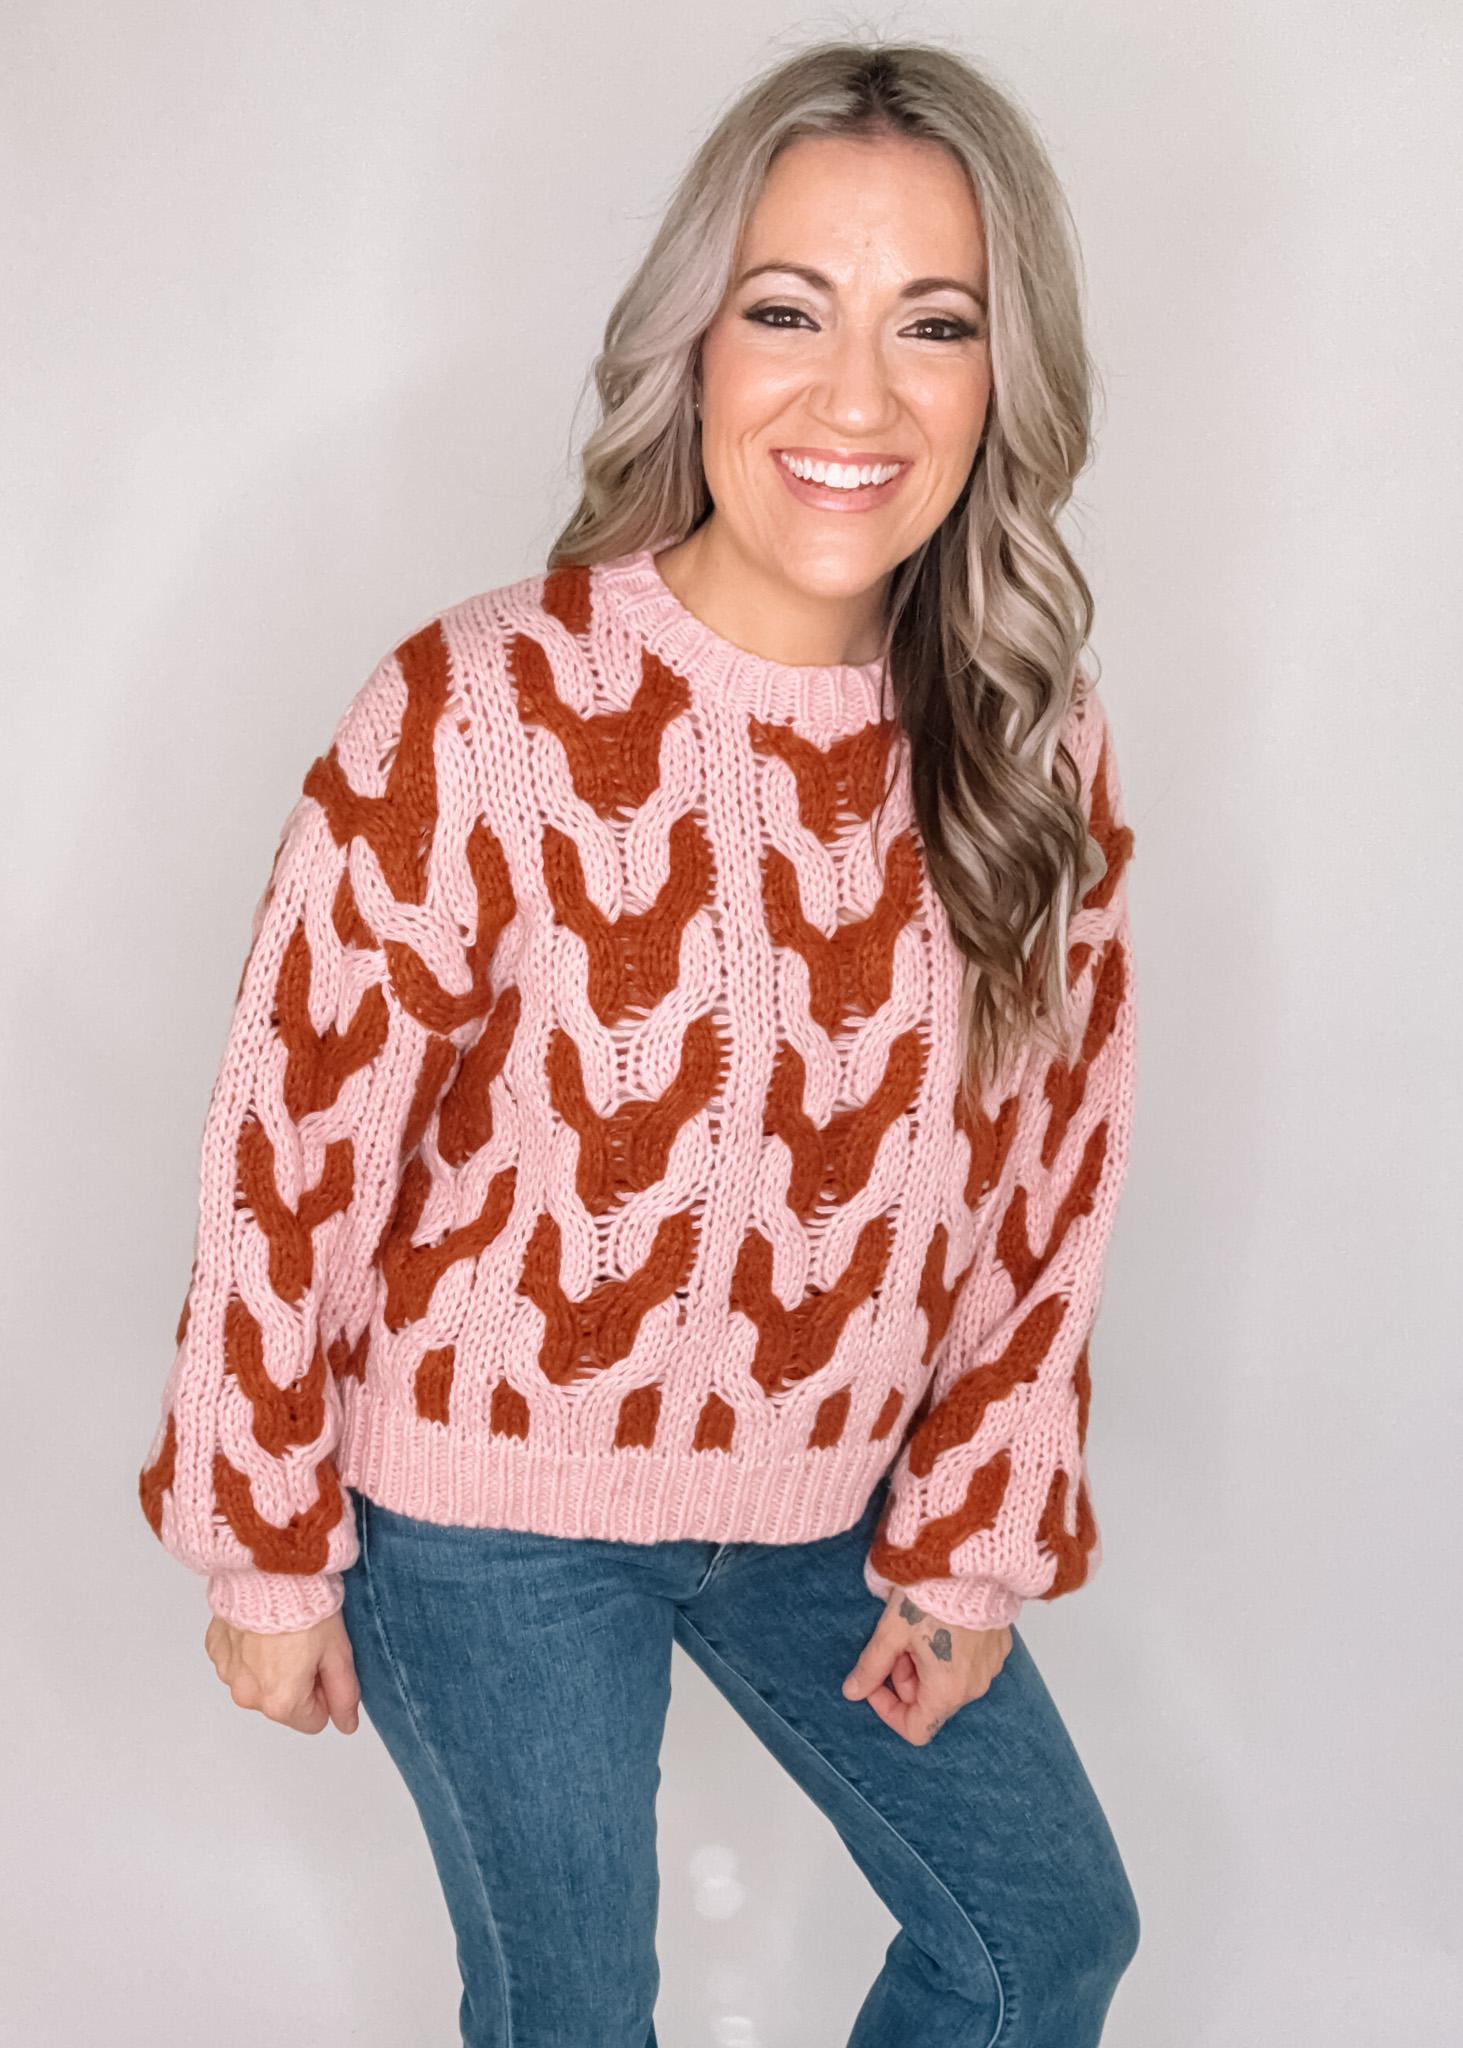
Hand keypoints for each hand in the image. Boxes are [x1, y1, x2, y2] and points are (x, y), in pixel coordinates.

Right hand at [205, 1609, 360, 1735]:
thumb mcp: (337, 1652)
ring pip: (259, 1682)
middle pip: (284, 1703)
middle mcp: (248, 1696)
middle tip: (307, 1642)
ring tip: (284, 1631)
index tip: (323, 1663)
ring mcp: (228, 1673)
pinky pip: (238, 1660)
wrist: (270, 1568)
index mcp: (280, 1702)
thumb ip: (343, 1695)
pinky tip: (263, 1624)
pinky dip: (251, 1648)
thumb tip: (346, 1724)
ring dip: (272, 1665)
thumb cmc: (306, 1607)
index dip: (324, 1693)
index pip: (313, 1720)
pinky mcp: (215, 1649)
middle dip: (298, 1680)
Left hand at [841, 1590, 1011, 1744]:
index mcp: (948, 1690)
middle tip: (895, 1644)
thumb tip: (852, 1691)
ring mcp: (990, 1668)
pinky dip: (948, 1654)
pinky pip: (968, 1665)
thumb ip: (871, 1667)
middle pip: (930, 1703)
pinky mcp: (998, 1649)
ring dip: (925, 1666)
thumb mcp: (892, 1632)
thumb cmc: (932, 1596)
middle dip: (904, 1679)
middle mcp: (974, 1687)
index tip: (875, 1683)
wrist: (971, 1563)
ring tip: (916, 1630)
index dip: (889, 1711)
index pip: (916, 1729)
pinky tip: (939, 1624)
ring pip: (948, 1683)